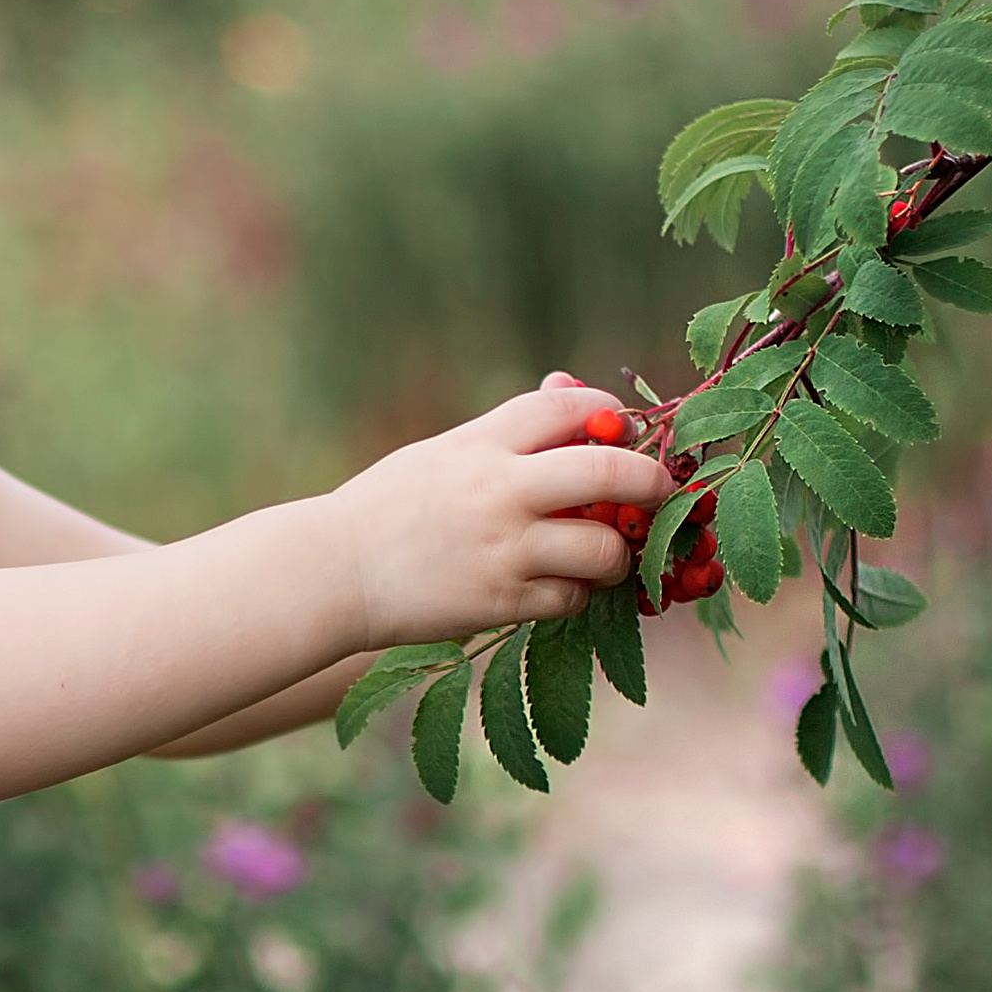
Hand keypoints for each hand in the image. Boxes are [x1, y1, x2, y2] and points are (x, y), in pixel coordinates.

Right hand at [330, 378, 676, 648]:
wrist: (331, 572)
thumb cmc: (388, 508)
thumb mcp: (442, 453)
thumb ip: (508, 431)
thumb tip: (572, 390)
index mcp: (483, 442)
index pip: (571, 405)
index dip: (610, 413)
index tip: (621, 431)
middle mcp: (500, 490)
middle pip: (612, 472)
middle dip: (651, 481)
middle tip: (661, 490)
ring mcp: (503, 549)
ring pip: (605, 549)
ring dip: (617, 552)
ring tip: (604, 553)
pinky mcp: (500, 602)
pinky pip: (572, 598)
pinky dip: (576, 594)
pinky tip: (558, 587)